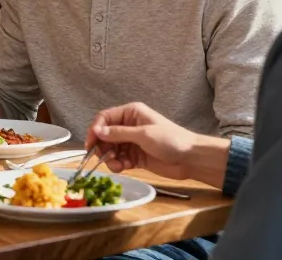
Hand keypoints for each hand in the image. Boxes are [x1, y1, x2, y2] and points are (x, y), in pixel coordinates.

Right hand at [85, 102, 203, 180]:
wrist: (191, 159)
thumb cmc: (170, 140)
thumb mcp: (143, 134)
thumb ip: (118, 133)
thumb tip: (96, 131)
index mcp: (130, 113)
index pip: (105, 118)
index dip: (95, 130)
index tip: (90, 144)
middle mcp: (129, 126)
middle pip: (105, 134)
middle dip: (102, 146)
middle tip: (101, 157)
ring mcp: (132, 142)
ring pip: (111, 149)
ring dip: (109, 158)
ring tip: (116, 165)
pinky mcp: (136, 157)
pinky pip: (119, 159)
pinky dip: (118, 164)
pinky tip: (122, 168)